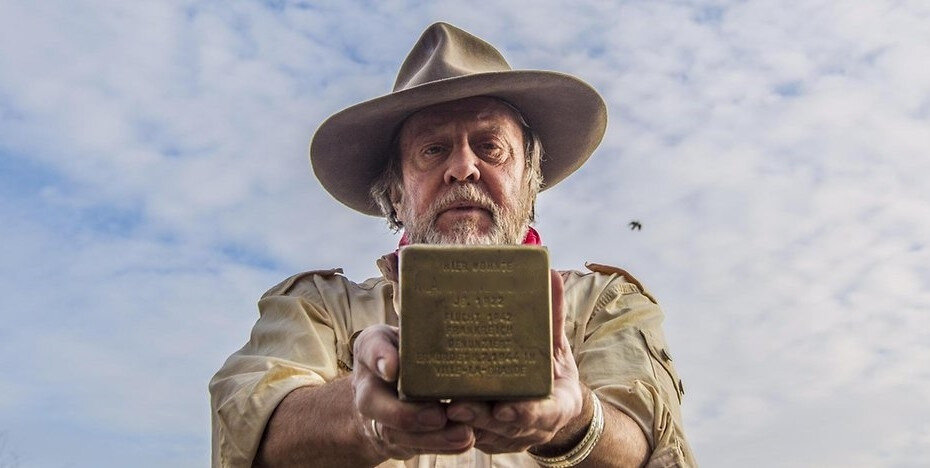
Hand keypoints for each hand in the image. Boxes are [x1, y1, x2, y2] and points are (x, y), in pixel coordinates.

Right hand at [351, 325, 475, 459]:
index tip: (393, 368)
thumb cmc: (403, 351)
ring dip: (432, 437)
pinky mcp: (398, 439)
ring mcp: (379, 417)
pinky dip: (441, 446)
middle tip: (438, 415)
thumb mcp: (404, 333)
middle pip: (375, 403)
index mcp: (370, 351)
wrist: (384, 387)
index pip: (370, 349)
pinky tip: (465, 441)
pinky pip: (415, 446)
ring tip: (464, 434)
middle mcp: (367, 387)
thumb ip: (416, 331)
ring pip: (398, 433)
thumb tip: (444, 330)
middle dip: (407, 413)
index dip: (380, 358)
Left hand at [445, 270, 583, 452]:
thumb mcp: (557, 345)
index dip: (524, 413)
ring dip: (465, 425)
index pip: (543, 414)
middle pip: (505, 428)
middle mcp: (533, 426)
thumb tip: (552, 275)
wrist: (556, 405)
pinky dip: (457, 430)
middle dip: (481, 418)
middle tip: (457, 406)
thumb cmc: (551, 370)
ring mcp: (511, 437)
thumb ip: (552, 316)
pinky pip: (473, 438)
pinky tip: (437, 416)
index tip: (504, 408)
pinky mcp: (492, 440)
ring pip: (485, 436)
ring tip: (442, 409)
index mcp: (556, 404)